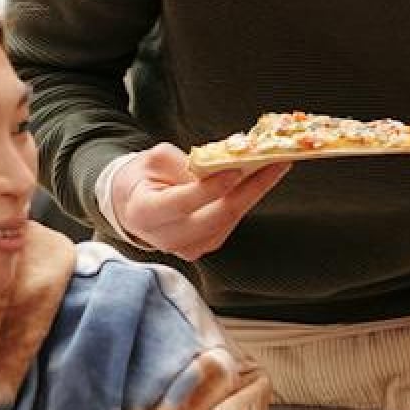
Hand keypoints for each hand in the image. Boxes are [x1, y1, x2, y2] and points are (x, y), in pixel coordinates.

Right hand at [113, 142, 288, 259]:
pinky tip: (261, 181)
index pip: (183, 203)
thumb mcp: (153, 161)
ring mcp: (189, 247)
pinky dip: (246, 201)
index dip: (211, 188)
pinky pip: (230, 223)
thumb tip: (222, 163)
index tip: (236, 169)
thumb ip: (184, 163)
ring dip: (255, 193)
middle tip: (275, 164)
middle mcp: (168, 238)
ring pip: (229, 220)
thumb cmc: (142, 179)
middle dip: (250, 189)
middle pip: (217, 216)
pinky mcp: (205, 246)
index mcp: (145, 214)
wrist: (132, 205)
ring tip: (276, 167)